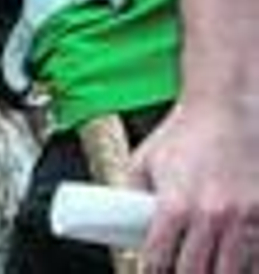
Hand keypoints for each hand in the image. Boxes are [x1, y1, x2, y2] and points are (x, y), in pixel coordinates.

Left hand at [130, 97, 258, 272]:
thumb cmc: (184, 134)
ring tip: (204, 269)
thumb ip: (132, 195)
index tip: (150, 273)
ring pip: (231, 272)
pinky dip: (246, 266)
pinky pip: (258, 259)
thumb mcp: (144, 162)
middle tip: (175, 273)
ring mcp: (244, 220)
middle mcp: (211, 216)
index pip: (158, 258)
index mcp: (175, 205)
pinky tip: (235, 264)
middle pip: (195, 272)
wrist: (228, 108)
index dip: (151, 273)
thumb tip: (122, 227)